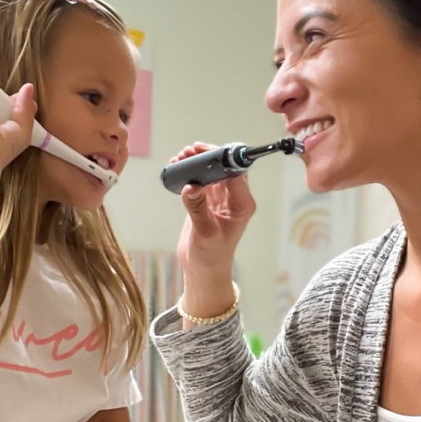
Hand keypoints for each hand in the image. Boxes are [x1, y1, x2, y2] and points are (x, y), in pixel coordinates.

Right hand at [174, 142, 256, 282]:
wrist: (203, 269)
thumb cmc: (211, 256)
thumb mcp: (204, 232)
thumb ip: (197, 208)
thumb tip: (190, 186)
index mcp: (242, 205)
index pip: (235, 174)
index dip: (220, 160)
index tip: (202, 152)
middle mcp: (234, 199)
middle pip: (224, 168)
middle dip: (207, 157)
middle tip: (188, 152)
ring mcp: (221, 199)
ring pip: (211, 172)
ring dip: (197, 163)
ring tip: (180, 158)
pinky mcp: (207, 201)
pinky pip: (200, 180)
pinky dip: (190, 173)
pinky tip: (178, 168)